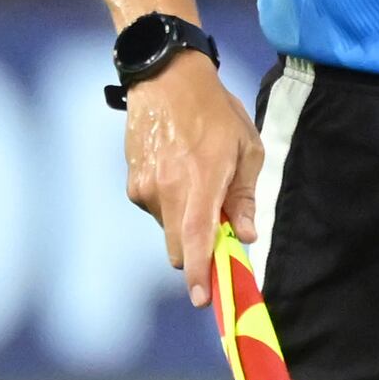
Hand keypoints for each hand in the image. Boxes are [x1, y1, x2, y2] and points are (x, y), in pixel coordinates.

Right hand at [122, 55, 255, 284]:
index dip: (200, 272)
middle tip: (221, 231)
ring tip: (200, 181)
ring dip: (186, 223)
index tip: (202, 299)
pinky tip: (180, 173)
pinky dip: (172, 206)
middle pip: (179, 248)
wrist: (165, 80)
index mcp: (199, 180)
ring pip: (169, 229)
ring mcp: (144, 188)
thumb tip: (243, 236)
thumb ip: (244, 197)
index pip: (196, 238)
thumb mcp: (247, 149)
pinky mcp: (132, 184)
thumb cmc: (216, 112)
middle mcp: (165, 189)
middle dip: (199, 252)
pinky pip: (157, 210)